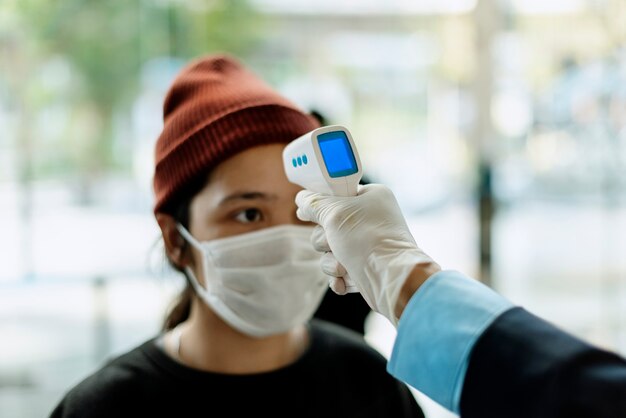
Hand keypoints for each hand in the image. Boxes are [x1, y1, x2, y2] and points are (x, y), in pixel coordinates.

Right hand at [296, 184, 439, 323]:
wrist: (392, 279)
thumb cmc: (367, 239)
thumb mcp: (335, 213)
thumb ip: (314, 204)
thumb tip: (302, 199)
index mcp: (371, 197)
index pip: (337, 194)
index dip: (320, 204)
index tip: (305, 214)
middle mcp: (370, 219)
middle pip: (328, 226)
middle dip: (325, 241)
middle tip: (333, 243)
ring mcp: (368, 244)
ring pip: (331, 250)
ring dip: (331, 262)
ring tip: (343, 268)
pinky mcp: (365, 266)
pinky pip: (340, 270)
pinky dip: (339, 277)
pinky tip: (343, 282)